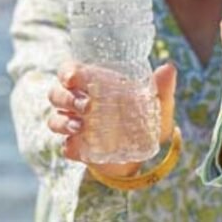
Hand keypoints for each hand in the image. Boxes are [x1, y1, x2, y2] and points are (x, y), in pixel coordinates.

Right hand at [46, 60, 177, 177]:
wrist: (145, 154)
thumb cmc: (147, 120)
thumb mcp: (158, 104)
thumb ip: (163, 87)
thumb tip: (168, 67)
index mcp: (93, 84)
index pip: (68, 71)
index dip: (66, 72)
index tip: (72, 77)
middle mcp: (78, 103)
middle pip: (56, 94)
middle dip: (65, 98)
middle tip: (87, 105)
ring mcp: (75, 126)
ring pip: (54, 120)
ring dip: (63, 122)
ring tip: (81, 126)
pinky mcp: (78, 148)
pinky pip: (65, 147)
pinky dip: (69, 146)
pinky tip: (78, 146)